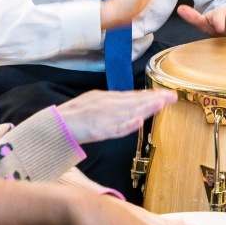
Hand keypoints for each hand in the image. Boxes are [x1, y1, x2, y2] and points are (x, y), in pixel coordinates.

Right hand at [57, 89, 176, 143]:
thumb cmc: (74, 117)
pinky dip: (125, 125)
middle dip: (154, 99)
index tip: (167, 95)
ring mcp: (101, 117)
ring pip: (127, 112)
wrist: (52, 125)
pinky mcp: (95, 129)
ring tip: (161, 104)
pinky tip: (138, 122)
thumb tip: (134, 107)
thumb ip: (113, 105)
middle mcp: (106, 105)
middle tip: (172, 96)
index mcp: (106, 98)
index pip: (132, 96)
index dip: (150, 96)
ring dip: (145, 108)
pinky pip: (113, 128)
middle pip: (134, 102)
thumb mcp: (95, 103)